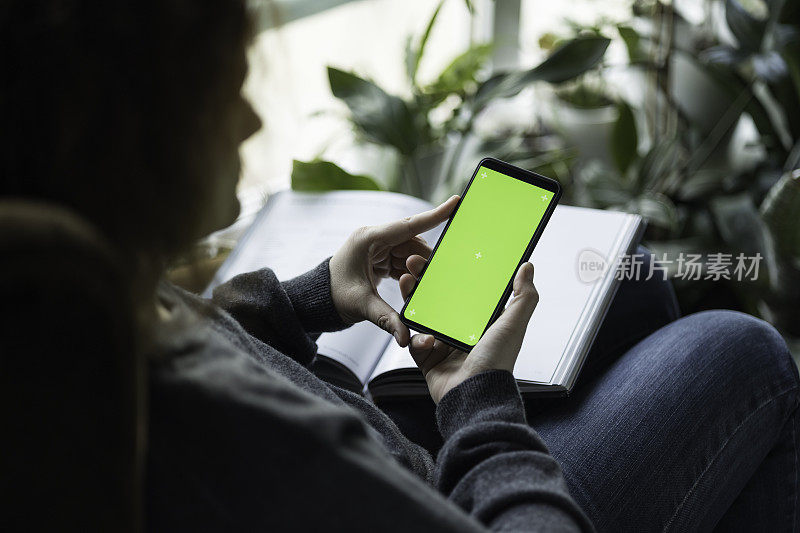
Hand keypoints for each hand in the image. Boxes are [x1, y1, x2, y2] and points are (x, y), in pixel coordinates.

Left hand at [329, 195, 459, 346]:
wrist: (319, 299)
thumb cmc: (333, 296)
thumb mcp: (361, 305)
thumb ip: (386, 318)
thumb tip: (405, 338)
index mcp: (368, 239)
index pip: (407, 225)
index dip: (434, 215)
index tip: (455, 203)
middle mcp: (374, 237)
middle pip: (412, 241)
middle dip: (424, 259)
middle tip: (436, 275)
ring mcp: (377, 246)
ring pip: (409, 251)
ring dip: (417, 267)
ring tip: (419, 284)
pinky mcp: (379, 256)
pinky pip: (402, 259)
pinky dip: (409, 272)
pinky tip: (412, 283)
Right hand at [399, 258, 538, 402]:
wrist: (475, 396)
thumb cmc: (497, 363)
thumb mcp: (514, 324)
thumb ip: (524, 296)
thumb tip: (527, 268)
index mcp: (482, 323)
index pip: (465, 292)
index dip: (452, 275)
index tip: (442, 260)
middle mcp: (463, 333)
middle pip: (439, 302)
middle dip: (425, 284)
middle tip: (415, 268)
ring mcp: (444, 347)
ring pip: (423, 318)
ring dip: (414, 302)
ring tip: (408, 288)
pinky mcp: (429, 360)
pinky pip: (416, 343)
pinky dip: (418, 340)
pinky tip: (427, 341)